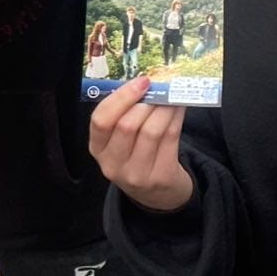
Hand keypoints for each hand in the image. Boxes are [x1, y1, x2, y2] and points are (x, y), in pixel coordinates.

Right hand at [87, 75, 192, 211]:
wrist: (157, 194)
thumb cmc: (136, 156)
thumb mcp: (120, 141)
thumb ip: (124, 114)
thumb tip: (145, 83)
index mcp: (98, 149)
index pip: (101, 120)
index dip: (121, 98)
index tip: (141, 81)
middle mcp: (113, 164)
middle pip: (127, 125)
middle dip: (146, 101)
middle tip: (158, 88)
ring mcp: (137, 174)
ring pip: (152, 130)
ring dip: (164, 107)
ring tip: (171, 96)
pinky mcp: (161, 177)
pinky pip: (170, 138)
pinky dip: (176, 117)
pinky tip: (179, 108)